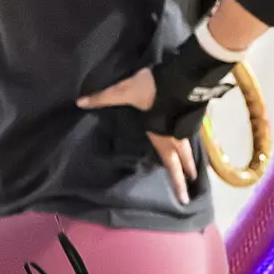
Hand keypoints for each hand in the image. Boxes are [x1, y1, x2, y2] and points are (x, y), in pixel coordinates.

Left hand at [78, 69, 199, 205]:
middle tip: (190, 192)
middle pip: (182, 160)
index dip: (177, 181)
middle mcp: (174, 136)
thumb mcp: (123, 92)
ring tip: (194, 172)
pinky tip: (188, 141)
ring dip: (190, 160)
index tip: (182, 199)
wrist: (182, 74)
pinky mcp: (192, 114)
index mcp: (160, 136)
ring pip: (188, 147)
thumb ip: (103, 98)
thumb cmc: (152, 89)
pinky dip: (190, 143)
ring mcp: (184, 125)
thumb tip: (79, 102)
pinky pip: (189, 135)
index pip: (170, 164)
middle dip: (185, 177)